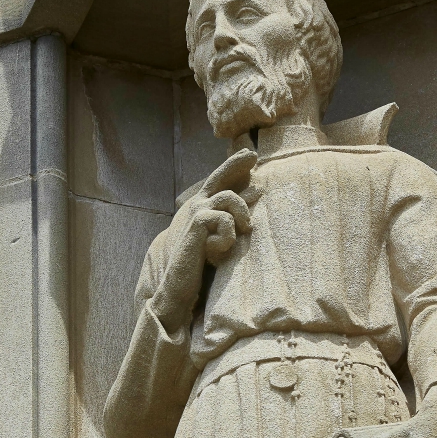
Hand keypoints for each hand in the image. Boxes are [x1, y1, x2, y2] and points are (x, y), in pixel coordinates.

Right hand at [151, 149, 257, 329]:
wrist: (179, 284)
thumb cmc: (201, 264)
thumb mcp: (220, 237)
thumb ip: (233, 216)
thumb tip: (257, 192)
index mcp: (201, 207)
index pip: (219, 182)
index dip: (233, 167)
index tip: (250, 155)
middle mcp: (197, 205)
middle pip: (219, 176)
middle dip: (235, 163)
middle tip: (252, 153)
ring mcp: (195, 211)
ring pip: (228, 197)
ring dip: (241, 214)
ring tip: (243, 230)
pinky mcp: (197, 222)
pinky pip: (225, 219)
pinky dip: (228, 236)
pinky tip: (216, 249)